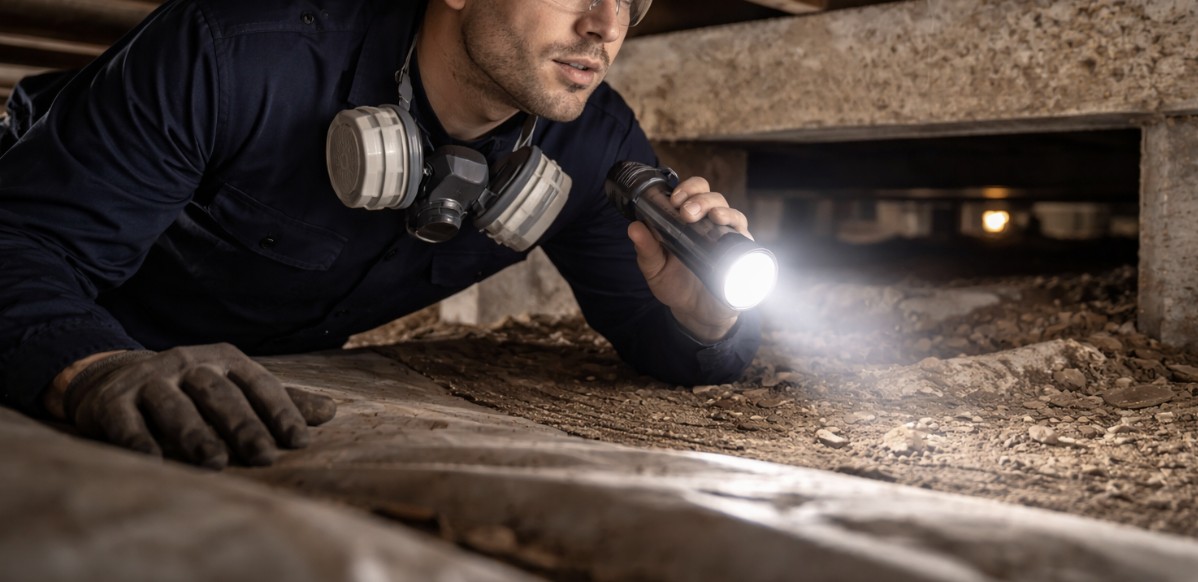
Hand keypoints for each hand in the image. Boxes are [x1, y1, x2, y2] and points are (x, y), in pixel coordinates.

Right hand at [62, 343, 335, 468]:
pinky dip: (139, 440)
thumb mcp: (234, 386)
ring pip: (174, 406)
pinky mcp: (111, 400)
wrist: (111, 377)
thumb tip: (331, 411)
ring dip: (195, 434)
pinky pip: (126, 422)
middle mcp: (187, 364)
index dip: (280, 411)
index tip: (299, 441)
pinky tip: (153, 461)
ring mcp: (147, 379)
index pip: (258, 384)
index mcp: (224, 360)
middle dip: (242, 425)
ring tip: (215, 462)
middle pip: (219, 394)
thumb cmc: (190, 389)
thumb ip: (280, 400)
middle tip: (263, 456)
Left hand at [627, 176, 752, 341]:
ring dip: (720, 209)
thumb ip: (646, 249)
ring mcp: (727, 238)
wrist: (696, 313)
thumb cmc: (675, 285)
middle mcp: (710, 224)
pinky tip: (728, 228)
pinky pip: (744, 235)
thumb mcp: (655, 269)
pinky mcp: (741, 254)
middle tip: (686, 213)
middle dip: (700, 199)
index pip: (693, 192)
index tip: (674, 200)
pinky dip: (738, 227)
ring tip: (711, 216)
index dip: (687, 189)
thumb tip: (634, 227)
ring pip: (731, 212)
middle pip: (713, 197)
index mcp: (689, 221)